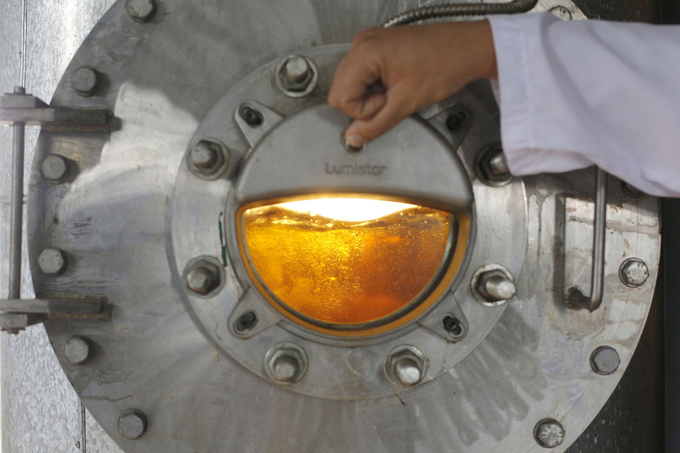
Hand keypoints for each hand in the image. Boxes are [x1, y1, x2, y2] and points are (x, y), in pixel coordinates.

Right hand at [328, 20, 496, 147]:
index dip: (363, 109)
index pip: (340, 96)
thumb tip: (354, 138)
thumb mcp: (407, 102)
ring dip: (370, 94)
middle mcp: (362, 43)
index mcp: (365, 52)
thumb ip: (376, 125)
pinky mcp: (378, 47)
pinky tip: (395, 83)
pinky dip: (376, 86)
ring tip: (396, 89)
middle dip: (365, 102)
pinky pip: (363, 75)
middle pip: (341, 89)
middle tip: (391, 98)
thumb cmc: (445, 64)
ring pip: (351, 84)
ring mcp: (369, 43)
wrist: (467, 48)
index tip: (386, 102)